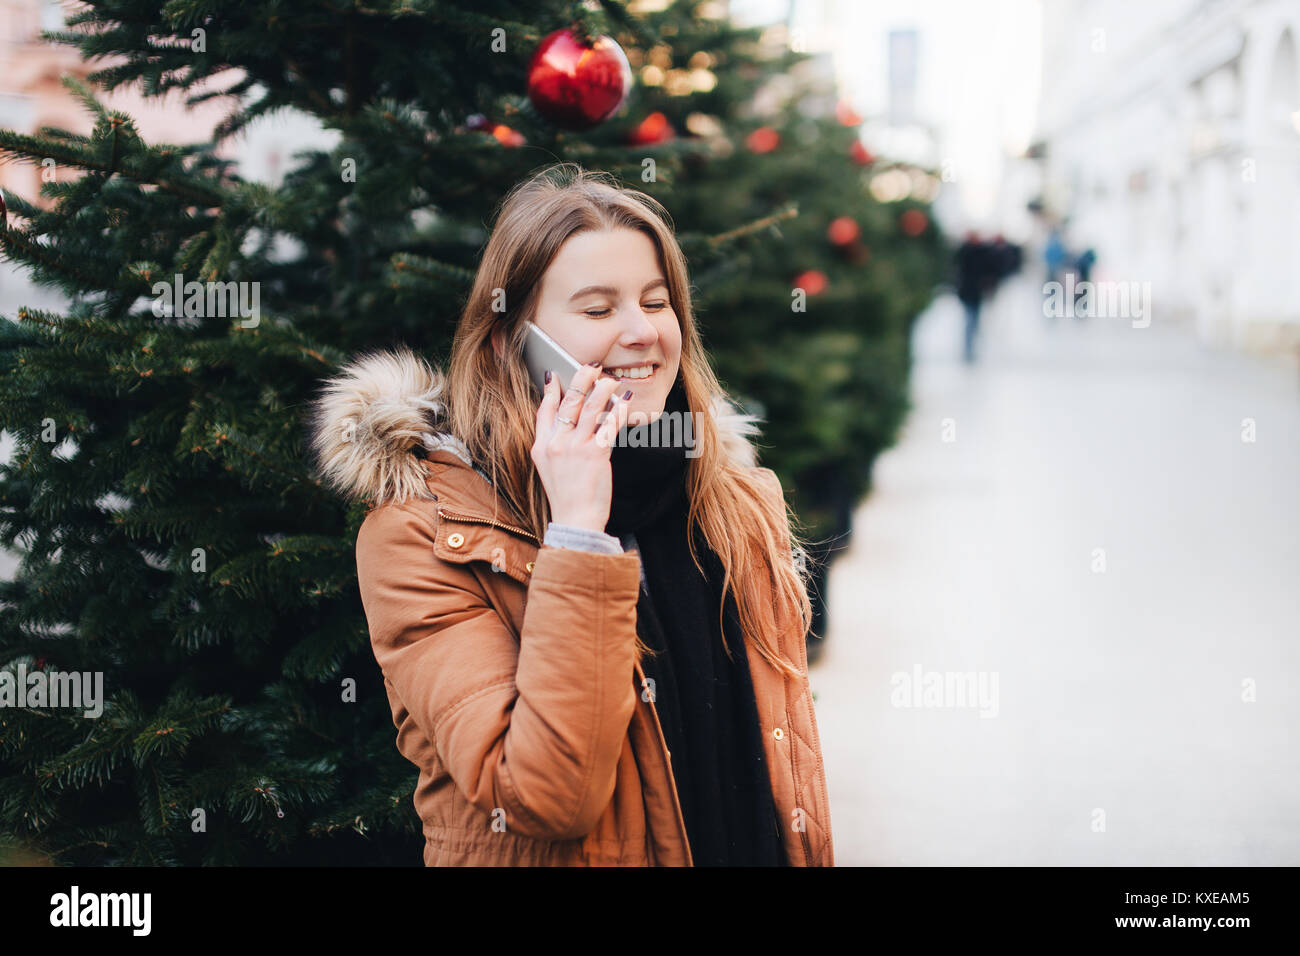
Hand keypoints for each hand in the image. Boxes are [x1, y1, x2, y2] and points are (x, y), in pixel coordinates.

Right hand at [531, 363, 632, 533]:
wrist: (576, 520)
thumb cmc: (567, 496)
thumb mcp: (548, 468)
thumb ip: (554, 443)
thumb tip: (569, 420)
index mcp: (541, 446)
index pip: (544, 410)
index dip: (550, 390)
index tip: (555, 374)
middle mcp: (555, 443)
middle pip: (569, 401)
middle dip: (582, 379)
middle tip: (593, 367)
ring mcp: (574, 447)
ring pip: (591, 406)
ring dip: (604, 388)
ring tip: (612, 381)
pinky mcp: (595, 454)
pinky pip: (609, 424)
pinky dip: (619, 410)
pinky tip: (626, 402)